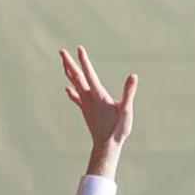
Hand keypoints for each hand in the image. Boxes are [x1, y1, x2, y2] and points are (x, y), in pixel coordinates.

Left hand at [60, 46, 137, 178]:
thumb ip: (128, 92)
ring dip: (69, 72)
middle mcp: (88, 98)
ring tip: (64, 63)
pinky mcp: (86, 111)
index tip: (79, 48)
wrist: (106, 146)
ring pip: (74, 85)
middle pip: (76, 77)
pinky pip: (76, 98)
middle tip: (61, 51)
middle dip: (69, 63)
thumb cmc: (117, 129)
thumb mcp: (126, 109)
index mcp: (98, 95)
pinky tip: (67, 88)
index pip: (89, 74)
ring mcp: (85, 104)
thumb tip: (133, 76)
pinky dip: (71, 91)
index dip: (84, 60)